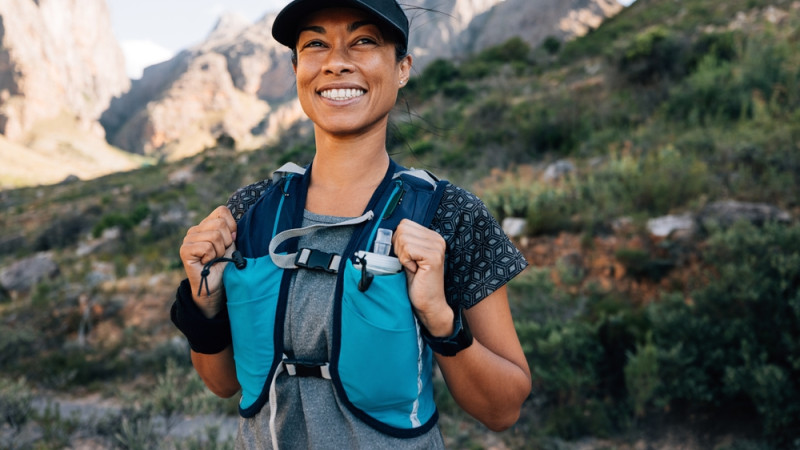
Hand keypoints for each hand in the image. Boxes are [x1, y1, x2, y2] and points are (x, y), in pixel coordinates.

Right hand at [179, 205, 236, 317]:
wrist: (217, 285)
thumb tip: (233, 228)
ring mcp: (188, 239)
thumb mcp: (232, 244)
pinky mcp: (185, 250)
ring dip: (220, 251)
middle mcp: (195, 229)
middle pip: (220, 224)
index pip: (222, 211)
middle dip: (227, 242)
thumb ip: (232, 230)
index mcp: (207, 224)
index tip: (230, 242)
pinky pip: (206, 247)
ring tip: (214, 259)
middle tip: (221, 254)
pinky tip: (207, 263)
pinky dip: (211, 257)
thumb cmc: (225, 264)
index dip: (232, 227)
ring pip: (214, 236)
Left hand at [392, 219, 453, 335]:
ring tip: (412, 267)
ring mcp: (437, 247)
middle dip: (398, 247)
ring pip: (403, 238)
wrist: (428, 303)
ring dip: (402, 255)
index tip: (406, 257)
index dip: (398, 241)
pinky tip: (414, 270)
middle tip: (408, 263)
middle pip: (402, 229)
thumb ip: (403, 242)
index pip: (404, 224)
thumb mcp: (408, 257)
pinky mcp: (433, 256)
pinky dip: (405, 261)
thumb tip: (385, 232)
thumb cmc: (417, 282)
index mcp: (431, 236)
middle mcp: (437, 238)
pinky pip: (407, 249)